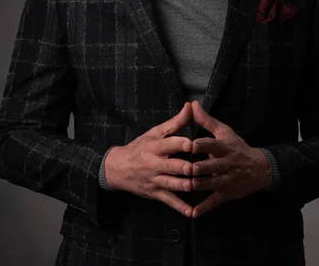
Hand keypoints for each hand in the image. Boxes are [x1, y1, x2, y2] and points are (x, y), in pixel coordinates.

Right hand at [104, 102, 193, 216]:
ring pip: (172, 184)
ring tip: (198, 186)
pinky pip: (169, 201)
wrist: (118, 168)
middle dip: (186, 167)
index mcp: (156, 146)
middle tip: (200, 168)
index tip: (193, 143)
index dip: (182, 144)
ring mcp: (155, 180)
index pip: (170, 144)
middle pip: (172, 166)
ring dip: (185, 186)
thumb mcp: (155, 132)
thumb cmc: (141, 146)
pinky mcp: (156, 193)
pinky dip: (180, 207)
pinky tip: (192, 212)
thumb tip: (190, 106)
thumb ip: (176, 122)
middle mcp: (155, 163)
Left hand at [190, 100, 270, 217]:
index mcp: (224, 147)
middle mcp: (225, 164)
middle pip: (210, 166)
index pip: (211, 144)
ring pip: (211, 184)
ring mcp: (226, 180)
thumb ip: (206, 120)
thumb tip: (193, 104)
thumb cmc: (237, 147)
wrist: (259, 168)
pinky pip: (214, 202)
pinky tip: (192, 213)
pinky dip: (204, 208)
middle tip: (184, 168)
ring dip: (198, 185)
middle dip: (197, 168)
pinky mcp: (226, 193)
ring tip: (185, 186)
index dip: (199, 145)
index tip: (187, 145)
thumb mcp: (224, 132)